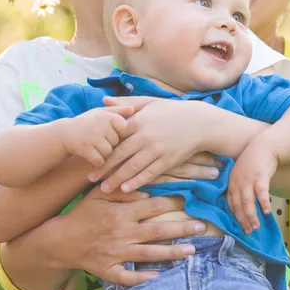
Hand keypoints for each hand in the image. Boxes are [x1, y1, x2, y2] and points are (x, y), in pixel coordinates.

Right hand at [50, 185, 206, 285]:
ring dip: (172, 253)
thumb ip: (122, 193)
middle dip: (182, 228)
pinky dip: (143, 278)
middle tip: (202, 226)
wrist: (59, 240)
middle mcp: (121, 233)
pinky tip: (159, 277)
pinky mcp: (109, 270)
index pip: (152, 206)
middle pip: (157, 231)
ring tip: (193, 250)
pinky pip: (128, 277)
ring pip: (149, 254)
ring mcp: (116, 254)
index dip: (173, 203)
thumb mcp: (97, 195)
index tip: (190, 200)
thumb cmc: (80, 214)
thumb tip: (145, 193)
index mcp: (120, 213)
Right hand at [61, 106, 132, 166]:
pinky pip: (100, 161)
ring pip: (109, 153)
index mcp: (107, 115)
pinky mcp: (85, 149)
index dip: (118, 133)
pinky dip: (96, 161)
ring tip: (94, 147)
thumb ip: (118, 111)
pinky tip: (90, 156)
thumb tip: (133, 109)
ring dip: (103, 154)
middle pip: (116, 142)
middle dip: (109, 144)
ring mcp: (92, 137)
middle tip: (97, 140)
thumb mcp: (100, 113)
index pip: (124, 129)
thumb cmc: (87, 122)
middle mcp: (100, 124)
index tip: (109, 132)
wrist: (64, 133)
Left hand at [93, 96, 207, 192]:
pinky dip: (137, 182)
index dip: (101, 149)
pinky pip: (149, 173)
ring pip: (133, 167)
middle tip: (90, 178)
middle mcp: (146, 136)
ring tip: (104, 188)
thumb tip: (103, 100)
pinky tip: (126, 189)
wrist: (200, 122)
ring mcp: (157, 149)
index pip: (115, 138)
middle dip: (104, 168)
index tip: (88, 157)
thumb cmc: (172, 111)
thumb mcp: (149, 102)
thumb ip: (126, 103)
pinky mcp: (168, 160)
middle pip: (120, 155)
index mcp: (138, 121)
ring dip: (117, 179)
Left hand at [227, 142, 276, 233]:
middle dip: (242, 220)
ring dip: (251, 216)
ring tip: (256, 227)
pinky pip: (261, 192)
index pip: (230, 203)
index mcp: (231, 182)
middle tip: (248, 232)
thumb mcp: (241, 174)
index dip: (235, 216)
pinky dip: (263, 203)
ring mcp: (247, 179)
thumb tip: (245, 205)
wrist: (263, 147)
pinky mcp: (260, 176)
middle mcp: (237, 182)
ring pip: (247, 202)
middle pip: (237, 205)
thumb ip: (241, 188)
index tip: (239, 227)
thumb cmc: (254, 162)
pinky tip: (266, 212)